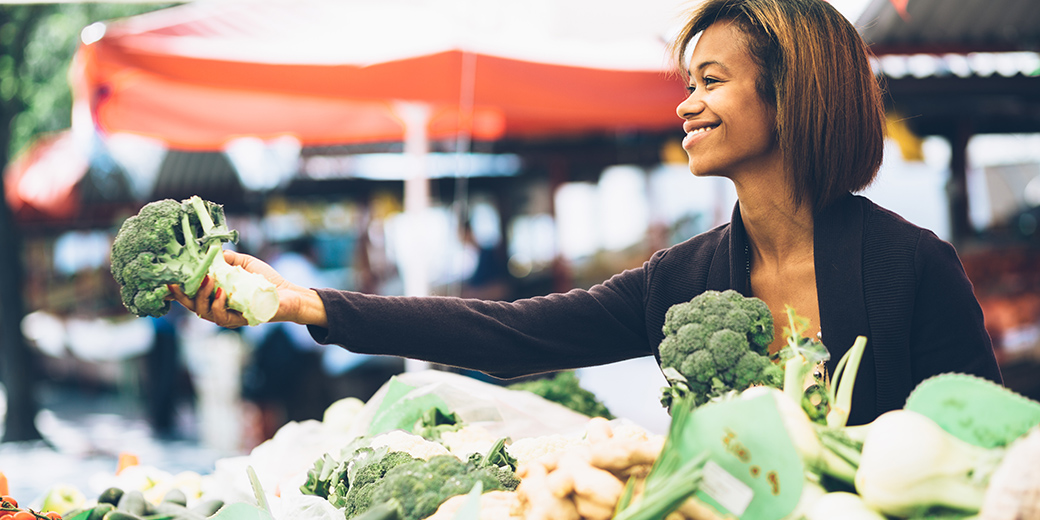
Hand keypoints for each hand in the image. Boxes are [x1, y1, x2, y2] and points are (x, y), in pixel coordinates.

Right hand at [168, 250, 327, 327]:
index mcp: (214, 296)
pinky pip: (224, 317)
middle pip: (191, 306)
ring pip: (204, 312)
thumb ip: (226, 259)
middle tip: (177, 282)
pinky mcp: (241, 321)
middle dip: (182, 295)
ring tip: (208, 280)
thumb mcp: (243, 264)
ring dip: (202, 296)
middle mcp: (218, 309)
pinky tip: (222, 293)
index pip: (189, 296)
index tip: (164, 282)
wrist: (290, 294)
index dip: (174, 292)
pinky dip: (219, 304)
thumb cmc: (266, 281)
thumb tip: (210, 250)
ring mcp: (229, 317)